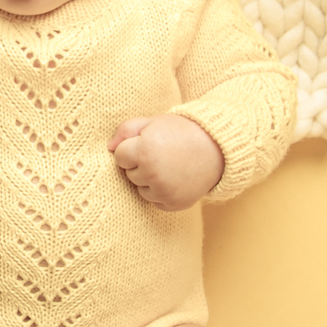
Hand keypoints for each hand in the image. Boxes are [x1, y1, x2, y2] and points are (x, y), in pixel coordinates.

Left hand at [107, 114, 224, 211]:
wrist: (216, 148)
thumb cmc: (180, 131)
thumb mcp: (152, 122)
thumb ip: (126, 130)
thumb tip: (109, 147)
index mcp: (144, 151)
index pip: (119, 156)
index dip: (131, 148)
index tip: (146, 143)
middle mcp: (153, 174)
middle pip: (129, 174)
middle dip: (139, 164)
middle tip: (160, 153)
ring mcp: (164, 192)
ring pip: (140, 189)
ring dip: (149, 180)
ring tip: (168, 165)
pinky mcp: (174, 204)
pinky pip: (155, 201)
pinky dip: (161, 192)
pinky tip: (175, 178)